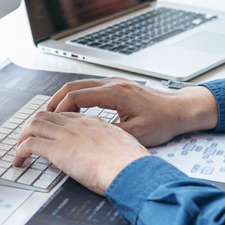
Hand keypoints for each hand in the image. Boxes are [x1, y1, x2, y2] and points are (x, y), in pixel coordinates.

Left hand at [13, 111, 148, 195]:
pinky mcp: (57, 149)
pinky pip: (29, 145)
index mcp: (94, 123)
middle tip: (27, 138)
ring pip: (34, 125)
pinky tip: (19, 161)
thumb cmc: (132, 164)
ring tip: (19, 150)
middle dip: (32, 126)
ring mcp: (66, 135)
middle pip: (46, 115)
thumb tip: (110, 154)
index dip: (53, 123)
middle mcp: (78, 124)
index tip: (48, 133)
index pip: (66, 116)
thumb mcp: (124, 146)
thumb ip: (112, 145)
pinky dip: (19, 152)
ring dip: (22, 137)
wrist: (131, 169)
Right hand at [47, 78, 217, 146]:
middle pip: (72, 87)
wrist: (181, 109)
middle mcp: (112, 84)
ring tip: (54, 115)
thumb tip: (88, 141)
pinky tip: (74, 112)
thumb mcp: (136, 134)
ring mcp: (114, 83)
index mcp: (114, 93)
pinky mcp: (117, 87)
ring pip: (79, 85)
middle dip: (55, 102)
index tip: (50, 122)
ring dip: (64, 99)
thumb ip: (110, 134)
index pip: (76, 96)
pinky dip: (76, 98)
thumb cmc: (163, 121)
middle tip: (43, 117)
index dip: (59, 110)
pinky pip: (89, 88)